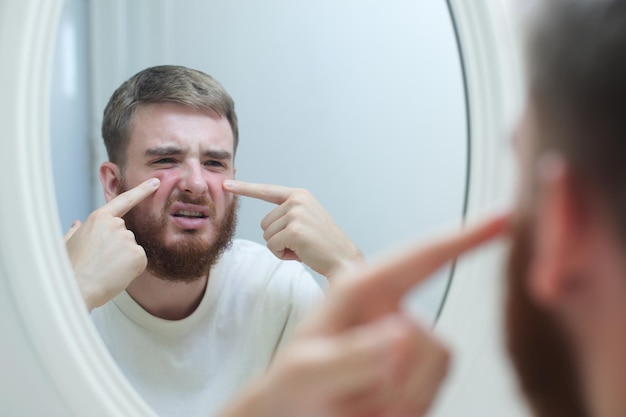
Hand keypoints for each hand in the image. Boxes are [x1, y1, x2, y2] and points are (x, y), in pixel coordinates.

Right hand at [64, 178, 159, 310]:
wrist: (77, 288)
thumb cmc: (70, 268)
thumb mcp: (67, 244)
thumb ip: (76, 231)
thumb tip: (77, 224)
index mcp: (98, 218)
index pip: (124, 200)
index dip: (142, 191)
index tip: (155, 183)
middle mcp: (116, 225)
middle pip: (125, 234)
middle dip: (117, 247)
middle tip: (100, 261)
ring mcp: (128, 239)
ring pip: (132, 249)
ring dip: (123, 259)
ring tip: (105, 268)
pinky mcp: (138, 254)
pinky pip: (139, 261)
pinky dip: (131, 269)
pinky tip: (116, 274)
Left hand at [220, 214, 508, 416]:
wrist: (298, 416)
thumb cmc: (293, 387)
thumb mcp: (307, 372)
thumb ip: (351, 356)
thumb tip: (404, 332)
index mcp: (361, 290)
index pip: (421, 257)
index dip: (465, 236)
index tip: (505, 216)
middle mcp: (391, 309)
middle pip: (430, 337)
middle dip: (396, 376)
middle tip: (347, 393)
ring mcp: (409, 340)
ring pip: (439, 363)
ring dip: (400, 394)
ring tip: (357, 398)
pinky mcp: (420, 367)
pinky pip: (437, 387)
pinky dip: (407, 405)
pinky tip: (373, 406)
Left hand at [224, 179, 363, 278]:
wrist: (343, 259)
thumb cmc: (322, 244)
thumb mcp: (305, 220)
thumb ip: (287, 215)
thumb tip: (265, 224)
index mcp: (299, 194)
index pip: (266, 190)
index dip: (245, 188)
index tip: (226, 184)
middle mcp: (297, 200)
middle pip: (264, 223)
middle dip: (278, 238)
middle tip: (301, 242)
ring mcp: (296, 214)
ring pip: (267, 236)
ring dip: (281, 247)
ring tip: (303, 247)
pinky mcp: (294, 230)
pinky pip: (272, 246)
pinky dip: (283, 254)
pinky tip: (301, 253)